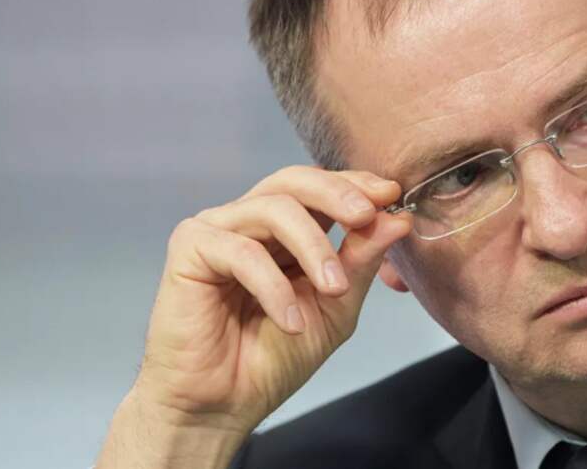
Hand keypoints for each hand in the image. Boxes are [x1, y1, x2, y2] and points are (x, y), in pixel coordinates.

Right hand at [106, 166, 410, 452]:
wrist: (223, 405)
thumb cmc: (272, 358)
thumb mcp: (335, 307)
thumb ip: (361, 262)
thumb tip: (397, 219)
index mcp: (285, 230)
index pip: (320, 187)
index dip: (355, 184)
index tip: (390, 194)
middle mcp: (250, 220)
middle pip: (293, 180)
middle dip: (336, 193)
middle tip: (367, 216)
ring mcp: (218, 230)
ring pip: (273, 208)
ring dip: (313, 246)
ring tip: (334, 289)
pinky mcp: (190, 249)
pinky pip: (240, 251)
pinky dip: (273, 286)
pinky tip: (289, 322)